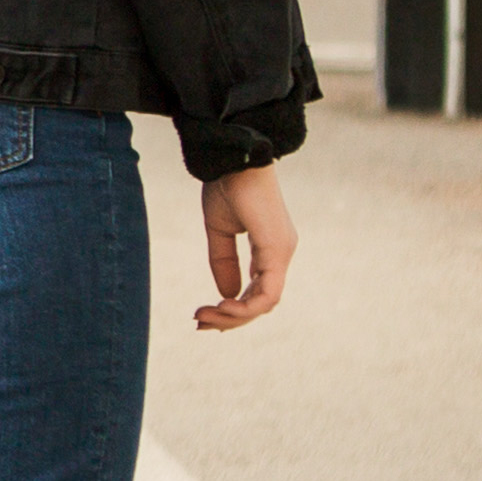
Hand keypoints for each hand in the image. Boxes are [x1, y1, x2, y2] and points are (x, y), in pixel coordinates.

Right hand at [190, 166, 295, 331]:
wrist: (234, 159)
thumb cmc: (228, 185)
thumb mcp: (219, 230)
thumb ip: (224, 262)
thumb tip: (228, 294)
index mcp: (270, 249)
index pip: (257, 292)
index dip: (232, 309)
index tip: (202, 313)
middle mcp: (280, 254)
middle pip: (261, 304)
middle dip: (229, 319)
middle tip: (199, 321)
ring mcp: (282, 253)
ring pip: (265, 304)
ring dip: (233, 317)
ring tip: (204, 315)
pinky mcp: (277, 251)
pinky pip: (267, 294)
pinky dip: (245, 308)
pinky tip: (221, 306)